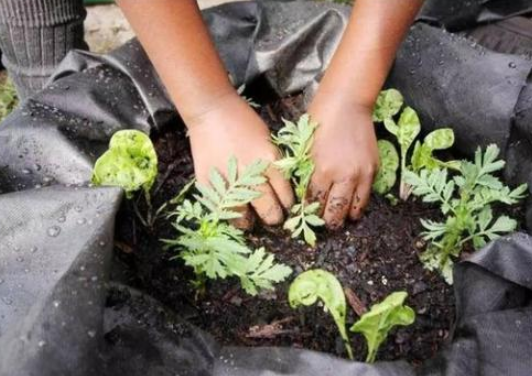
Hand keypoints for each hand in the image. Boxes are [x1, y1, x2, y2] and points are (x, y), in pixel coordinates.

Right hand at [186, 93, 293, 228]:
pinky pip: (222, 210)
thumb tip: (281, 191)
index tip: (285, 207)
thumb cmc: (244, 122)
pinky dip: (228, 213)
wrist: (212, 111)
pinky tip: (232, 209)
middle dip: (273, 217)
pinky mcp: (210, 185)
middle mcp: (253, 176)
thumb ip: (274, 167)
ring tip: (251, 219)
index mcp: (271, 163)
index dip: (287, 206)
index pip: (286, 198)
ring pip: (245, 218)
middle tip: (272, 216)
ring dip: (250, 221)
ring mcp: (230, 183)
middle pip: (270, 212)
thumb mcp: (268, 142)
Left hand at [308, 98, 378, 229]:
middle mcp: (345, 175)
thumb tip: (305, 193)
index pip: (315, 200)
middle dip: (329, 222)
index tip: (307, 216)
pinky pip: (367, 193)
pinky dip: (360, 202)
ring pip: (355, 206)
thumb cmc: (321, 120)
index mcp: (323, 169)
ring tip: (342, 221)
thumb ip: (307, 171)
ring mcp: (362, 173)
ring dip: (347, 216)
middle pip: (336, 210)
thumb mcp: (306, 147)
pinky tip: (354, 205)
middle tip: (325, 226)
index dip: (310, 211)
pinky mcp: (374, 168)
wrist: (348, 103)